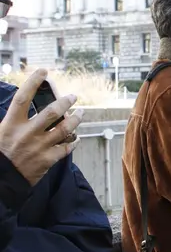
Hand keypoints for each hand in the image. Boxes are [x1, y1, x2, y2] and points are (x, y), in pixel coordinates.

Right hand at [0, 69, 83, 185]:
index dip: (33, 82)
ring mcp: (39, 147)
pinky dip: (74, 141)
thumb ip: (13, 119)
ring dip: (76, 119)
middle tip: (73, 96)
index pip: (23, 98)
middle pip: (51, 112)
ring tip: (81, 113)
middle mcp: (26, 133)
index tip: (43, 71)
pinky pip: (67, 147)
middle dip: (65, 102)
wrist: (1, 180)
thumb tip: (25, 104)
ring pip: (65, 129)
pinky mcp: (48, 160)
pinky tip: (76, 137)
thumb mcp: (0, 132)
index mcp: (11, 124)